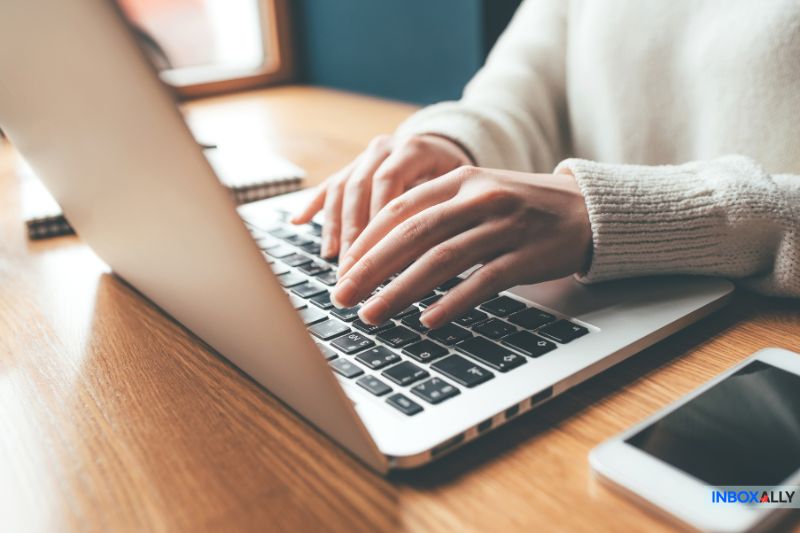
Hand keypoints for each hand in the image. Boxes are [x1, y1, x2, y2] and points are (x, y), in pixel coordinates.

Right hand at [290, 133, 471, 258]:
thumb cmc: (458, 177)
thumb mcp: (459, 188)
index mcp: (413, 149)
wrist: (446, 147)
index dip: (378, 218)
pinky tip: (297, 222)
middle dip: (353, 231)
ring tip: (332, 257)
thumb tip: (430, 252)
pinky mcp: (352, 167)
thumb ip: (442, 208)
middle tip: (351, 267)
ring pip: (341, 188)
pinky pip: (329, 185)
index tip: (376, 253)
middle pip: (360, 187)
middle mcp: (384, 148)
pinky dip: (313, 205)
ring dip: (334, 225)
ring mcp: (365, 156)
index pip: (389, 182)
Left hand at [330, 166, 591, 328]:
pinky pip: (483, 281)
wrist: (587, 210)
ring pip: (442, 259)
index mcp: (461, 179)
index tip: (342, 268)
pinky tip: (427, 321)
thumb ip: (436, 212)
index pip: (400, 208)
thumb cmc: (522, 207)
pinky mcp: (527, 255)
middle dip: (371, 268)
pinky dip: (452, 302)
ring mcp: (505, 226)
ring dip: (401, 290)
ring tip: (372, 314)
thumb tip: (382, 249)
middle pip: (413, 233)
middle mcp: (480, 197)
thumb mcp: (478, 195)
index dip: (366, 240)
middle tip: (342, 296)